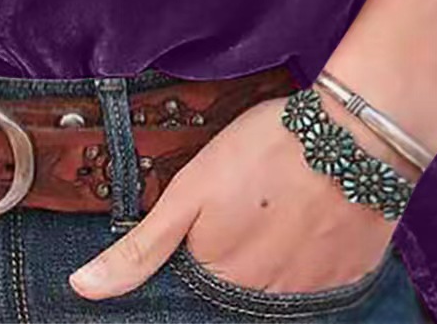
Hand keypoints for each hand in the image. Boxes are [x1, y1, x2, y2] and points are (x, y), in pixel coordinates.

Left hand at [67, 95, 395, 299]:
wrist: (352, 137)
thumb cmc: (265, 151)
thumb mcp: (189, 189)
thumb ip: (141, 247)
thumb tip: (83, 288)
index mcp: (219, 278)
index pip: (195, 281)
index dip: (202, 246)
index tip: (216, 218)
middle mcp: (262, 299)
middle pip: (236, 285)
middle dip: (237, 251)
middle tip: (251, 202)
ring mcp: (310, 294)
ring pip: (276, 283)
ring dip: (273, 252)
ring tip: (279, 202)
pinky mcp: (348, 278)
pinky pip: (319, 278)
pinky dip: (312, 251)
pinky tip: (310, 213)